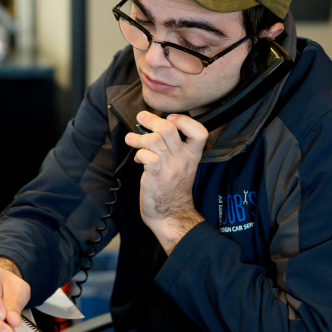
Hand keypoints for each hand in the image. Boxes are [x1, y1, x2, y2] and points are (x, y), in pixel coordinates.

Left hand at [125, 111, 206, 253]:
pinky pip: (147, 155)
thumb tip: (155, 128)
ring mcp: (170, 168)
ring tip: (131, 139)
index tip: (170, 118)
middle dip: (151, 119)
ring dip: (138, 137)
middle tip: (141, 117)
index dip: (185, 120)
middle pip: (169, 129)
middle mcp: (183, 160)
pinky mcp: (156, 176)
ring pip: (154, 140)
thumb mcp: (183, 166)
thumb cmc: (173, 188)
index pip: (200, 132)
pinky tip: (137, 158)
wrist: (171, 215)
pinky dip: (138, 152)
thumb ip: (174, 148)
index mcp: (193, 156)